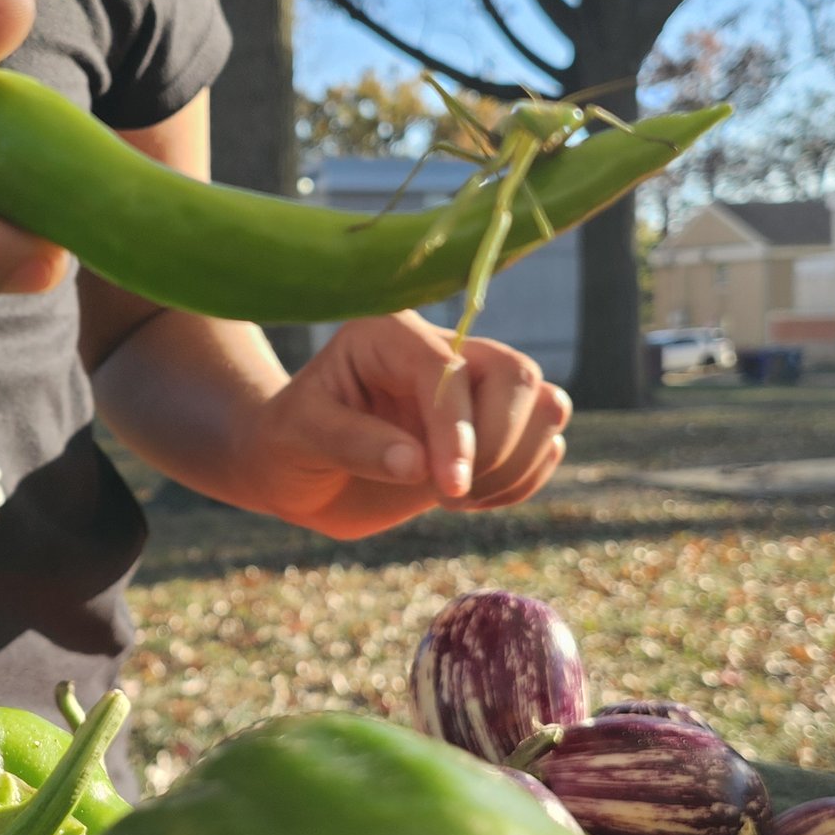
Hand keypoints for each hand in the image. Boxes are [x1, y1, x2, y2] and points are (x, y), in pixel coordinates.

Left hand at [238, 313, 570, 538]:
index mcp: (392, 333)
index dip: (459, 429)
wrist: (297, 470)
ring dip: (516, 464)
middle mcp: (443, 350)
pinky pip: (544, 444)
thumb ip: (353, 443)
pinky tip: (472, 501)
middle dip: (498, 444)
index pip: (451, 371)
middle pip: (518, 375)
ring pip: (546, 405)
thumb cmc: (288, 443)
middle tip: (448, 493)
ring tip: (457, 498)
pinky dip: (522, 481)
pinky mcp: (491, 428)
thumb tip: (420, 464)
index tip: (448, 487)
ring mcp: (473, 389)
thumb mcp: (298, 436)